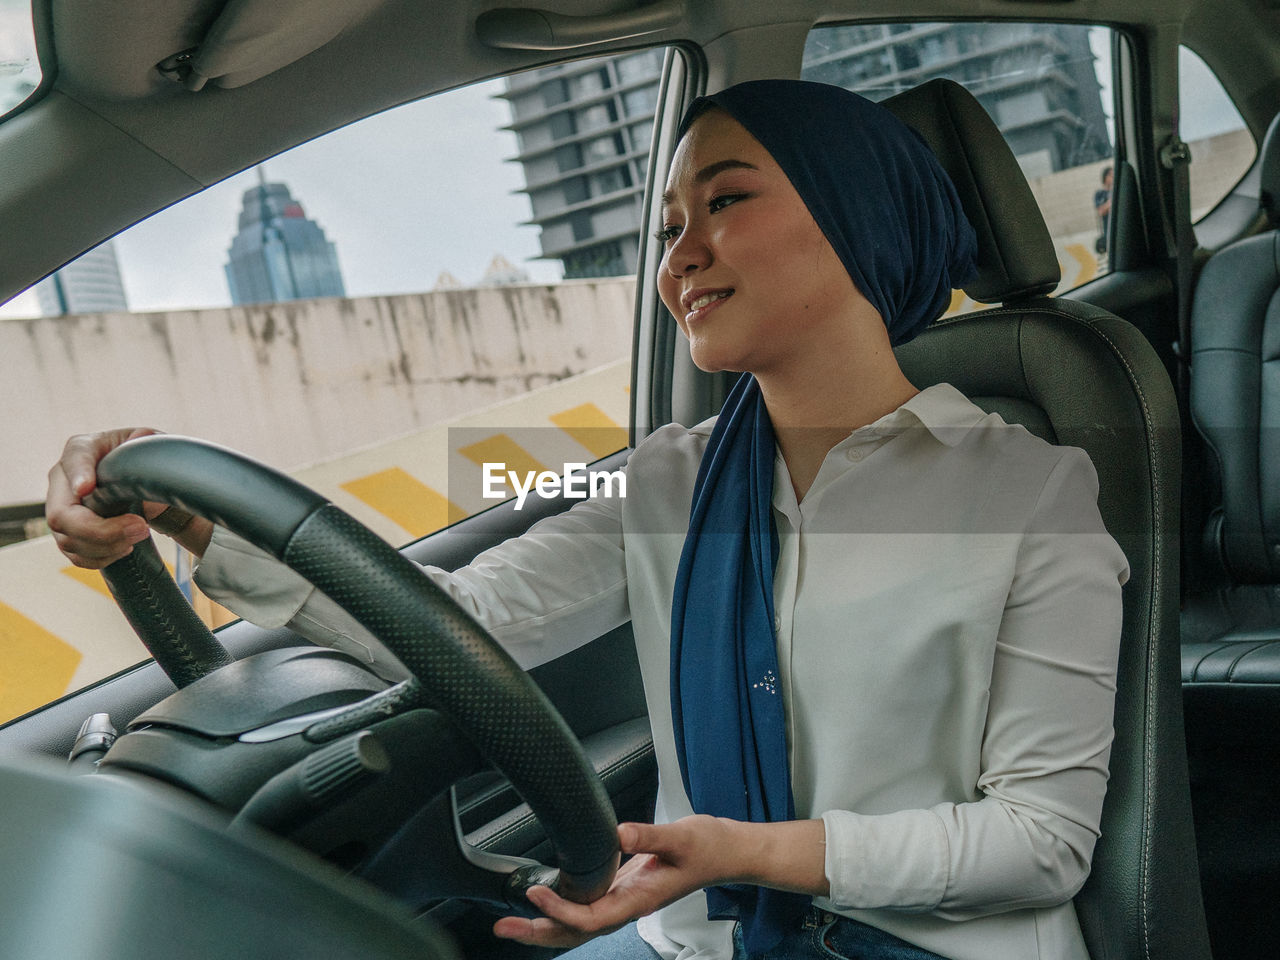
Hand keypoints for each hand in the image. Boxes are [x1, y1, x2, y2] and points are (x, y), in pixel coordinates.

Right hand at [46, 428, 198, 567]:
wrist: (142, 483)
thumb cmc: (142, 458)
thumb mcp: (149, 442)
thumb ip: (147, 442)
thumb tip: (142, 445)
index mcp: (82, 448)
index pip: (74, 459)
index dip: (78, 475)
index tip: (87, 489)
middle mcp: (62, 479)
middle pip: (61, 514)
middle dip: (101, 529)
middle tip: (141, 527)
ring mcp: (61, 509)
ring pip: (68, 540)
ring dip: (108, 546)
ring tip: (140, 534)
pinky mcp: (68, 534)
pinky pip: (76, 556)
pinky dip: (102, 558)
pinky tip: (124, 548)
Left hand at [493, 817, 734, 948]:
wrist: (727, 852)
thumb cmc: (709, 847)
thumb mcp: (681, 837)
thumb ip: (648, 836)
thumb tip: (619, 834)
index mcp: (639, 899)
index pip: (591, 916)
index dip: (561, 910)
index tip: (536, 892)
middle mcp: (627, 905)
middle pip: (575, 932)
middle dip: (538, 932)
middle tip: (503, 928)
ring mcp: (624, 899)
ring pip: (577, 924)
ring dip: (544, 924)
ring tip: (511, 923)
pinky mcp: (623, 888)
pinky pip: (586, 908)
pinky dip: (561, 909)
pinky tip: (544, 900)